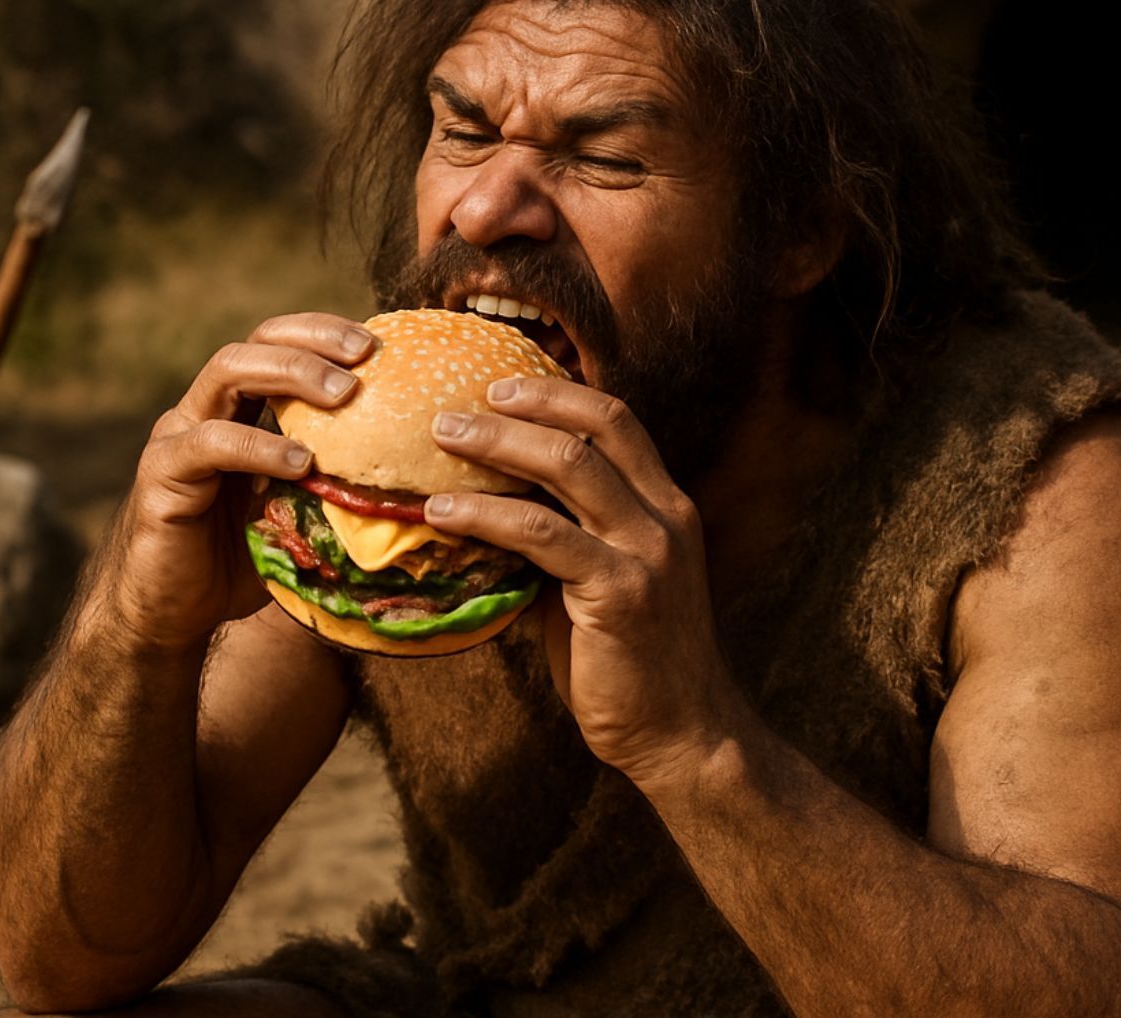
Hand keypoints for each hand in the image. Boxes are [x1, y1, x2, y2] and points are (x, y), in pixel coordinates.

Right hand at [100, 313, 375, 650]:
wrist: (172, 613)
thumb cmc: (241, 561)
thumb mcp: (299, 514)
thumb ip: (334, 486)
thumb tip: (412, 482)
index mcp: (237, 411)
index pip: (276, 346)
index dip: (323, 335)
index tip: (378, 346)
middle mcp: (204, 411)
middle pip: (255, 344)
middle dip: (313, 341)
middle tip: (365, 354)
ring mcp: (179, 437)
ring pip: (228, 372)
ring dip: (291, 373)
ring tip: (344, 394)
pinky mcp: (163, 474)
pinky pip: (211, 444)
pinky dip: (260, 446)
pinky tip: (301, 462)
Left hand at [425, 377, 735, 785]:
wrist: (679, 734)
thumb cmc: (631, 663)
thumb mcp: (606, 584)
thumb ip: (567, 542)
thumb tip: (487, 514)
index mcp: (667, 507)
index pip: (618, 421)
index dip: (559, 394)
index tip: (502, 386)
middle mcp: (665, 518)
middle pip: (595, 428)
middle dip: (522, 405)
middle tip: (456, 407)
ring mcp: (646, 552)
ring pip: (567, 467)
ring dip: (496, 444)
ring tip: (440, 438)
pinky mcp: (619, 592)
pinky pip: (542, 535)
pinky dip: (486, 514)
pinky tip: (442, 511)